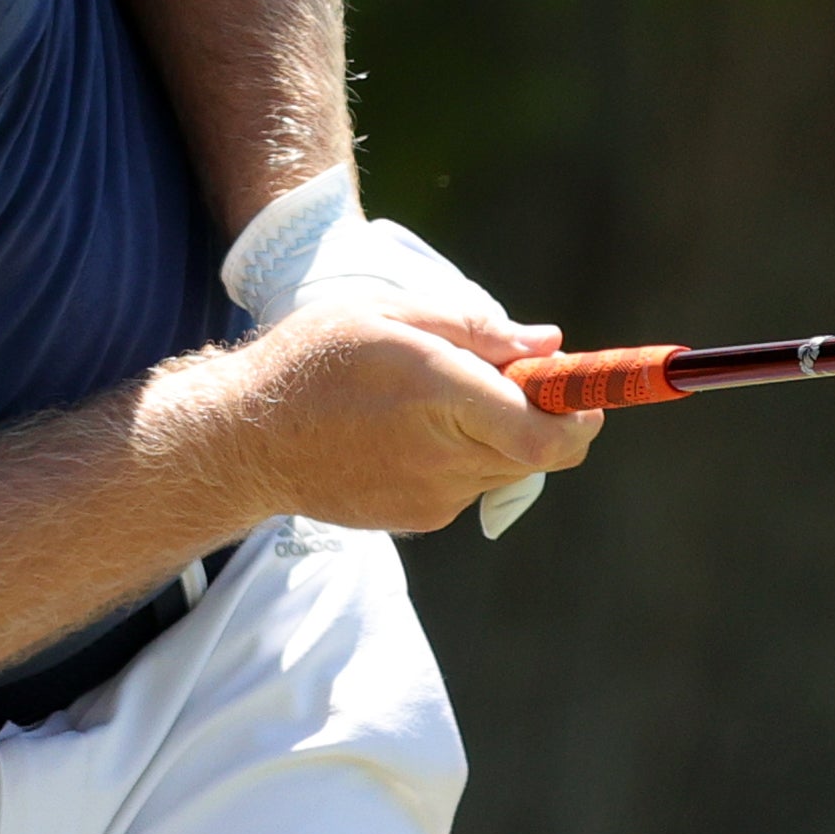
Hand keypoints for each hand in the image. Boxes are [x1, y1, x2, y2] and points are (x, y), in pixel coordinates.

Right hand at [217, 171, 564, 535]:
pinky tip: (411, 429)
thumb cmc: (314, 361)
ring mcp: (432, 498)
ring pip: (507, 466)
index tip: (586, 389)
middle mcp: (443, 457)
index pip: (546, 433)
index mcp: (439, 395)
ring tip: (439, 397)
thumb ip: (476, 330)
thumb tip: (549, 345)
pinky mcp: (419, 519)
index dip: (583, 414)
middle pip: (540, 450)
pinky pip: (471, 483)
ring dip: (501, 433)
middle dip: (542, 412)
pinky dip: (465, 454)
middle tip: (506, 373)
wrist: (247, 441)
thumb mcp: (389, 314)